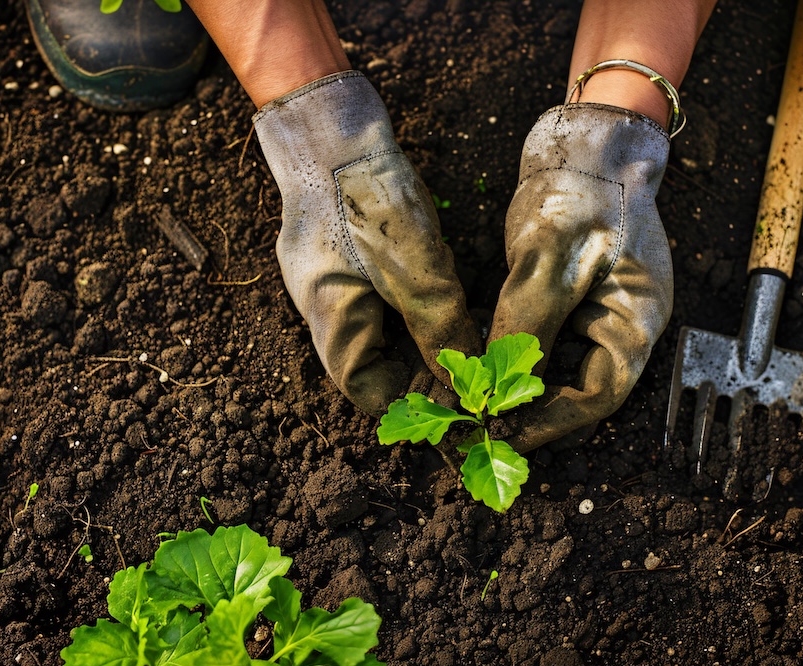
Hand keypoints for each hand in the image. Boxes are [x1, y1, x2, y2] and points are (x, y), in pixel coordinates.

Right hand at [253, 72, 480, 415]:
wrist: (333, 126)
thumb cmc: (369, 198)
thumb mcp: (416, 272)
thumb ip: (441, 331)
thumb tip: (466, 382)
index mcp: (331, 323)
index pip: (369, 391)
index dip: (415, 403)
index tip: (462, 400)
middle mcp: (326, 310)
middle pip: (375, 364)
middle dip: (424, 372)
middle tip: (476, 368)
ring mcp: (332, 279)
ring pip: (382, 330)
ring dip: (425, 337)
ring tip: (472, 337)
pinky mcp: (347, 254)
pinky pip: (381, 297)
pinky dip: (415, 306)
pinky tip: (449, 295)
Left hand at [488, 103, 672, 450]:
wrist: (589, 134)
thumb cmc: (580, 188)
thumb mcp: (547, 259)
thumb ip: (526, 326)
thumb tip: (498, 389)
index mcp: (638, 321)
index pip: (598, 396)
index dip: (548, 421)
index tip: (499, 431)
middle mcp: (626, 324)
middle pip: (583, 391)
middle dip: (534, 414)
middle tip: (481, 428)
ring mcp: (603, 309)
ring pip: (565, 370)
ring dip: (525, 390)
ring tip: (477, 405)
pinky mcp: (578, 295)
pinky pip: (552, 342)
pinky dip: (522, 357)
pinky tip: (486, 365)